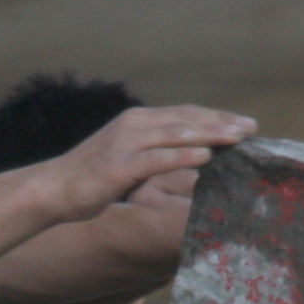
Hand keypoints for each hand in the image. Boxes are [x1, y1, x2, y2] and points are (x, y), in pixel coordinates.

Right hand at [25, 105, 254, 223]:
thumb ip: (153, 153)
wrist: (52, 189)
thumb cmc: (90, 179)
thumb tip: (186, 158)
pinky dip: (183, 156)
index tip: (243, 124)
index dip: (215, 117)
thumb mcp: (127, 159)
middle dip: (221, 123)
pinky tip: (206, 158)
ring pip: (176, 134)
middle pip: (186, 119)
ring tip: (236, 138)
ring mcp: (126, 144)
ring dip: (209, 134)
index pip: (184, 114)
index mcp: (138, 121)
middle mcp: (134, 126)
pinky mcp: (120, 166)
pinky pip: (157, 159)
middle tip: (251, 128)